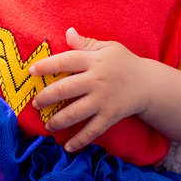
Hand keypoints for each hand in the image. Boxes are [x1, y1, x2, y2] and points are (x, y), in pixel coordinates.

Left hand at [29, 28, 154, 152]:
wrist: (148, 84)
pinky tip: (67, 147)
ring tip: (47, 125)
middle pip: (65, 89)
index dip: (47, 65)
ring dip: (57, 121)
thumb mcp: (107, 48)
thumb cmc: (123, 63)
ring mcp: (103, 100)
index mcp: (94, 61)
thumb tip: (67, 33)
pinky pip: (92, 131)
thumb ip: (85, 44)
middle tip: (35, 103)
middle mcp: (96, 81)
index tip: (32, 71)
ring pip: (75, 113)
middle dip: (46, 97)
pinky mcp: (110, 116)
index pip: (66, 61)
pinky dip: (79, 140)